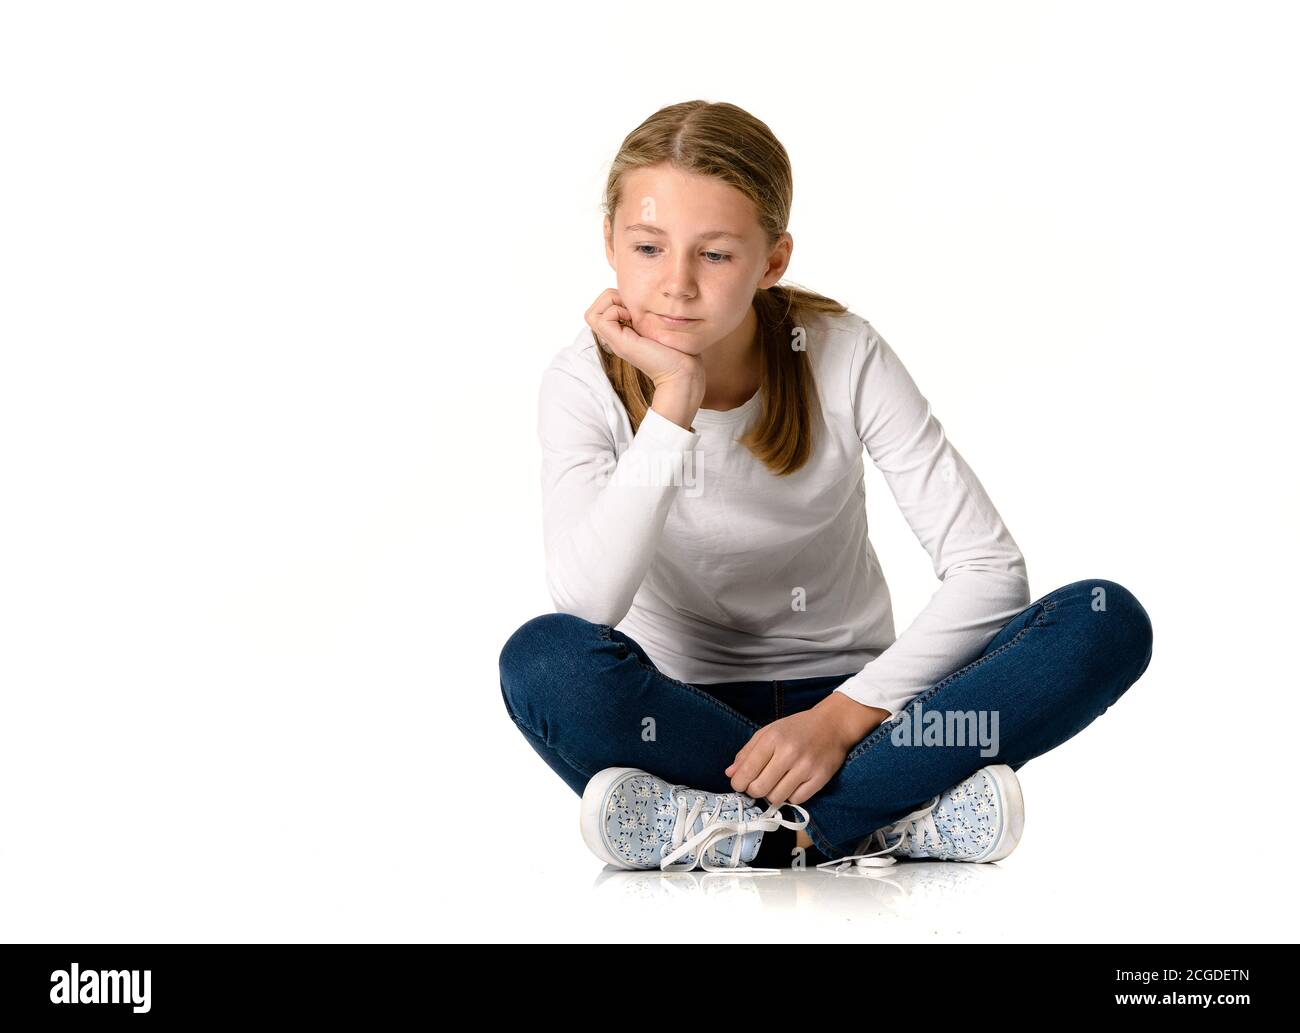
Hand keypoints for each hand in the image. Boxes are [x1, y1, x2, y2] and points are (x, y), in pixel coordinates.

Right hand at [585, 288, 704, 390]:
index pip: (600, 310)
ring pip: (592, 314)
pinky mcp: (619, 343)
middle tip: (632, 307)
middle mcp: (614, 338)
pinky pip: (603, 318)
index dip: (614, 299)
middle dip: (610, 299)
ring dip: (611, 304)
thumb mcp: (657, 325)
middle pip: (592, 311)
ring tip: (631, 313)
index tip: (635, 306)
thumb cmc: (676, 349)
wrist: (681, 370)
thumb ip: (646, 315)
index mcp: (621, 333)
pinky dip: (616, 312)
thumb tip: (642, 296)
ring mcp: (615, 341)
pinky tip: (633, 319)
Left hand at [724, 694, 886, 806]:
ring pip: (777, 798)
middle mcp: (789, 753)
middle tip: (758, 785)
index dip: (738, 783)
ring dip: (772, 794)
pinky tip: (792, 784)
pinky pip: (797, 800)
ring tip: (776, 783)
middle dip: (754, 791)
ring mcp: (806, 767)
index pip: (746, 771)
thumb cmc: (797, 728)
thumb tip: (730, 774)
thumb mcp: (768, 731)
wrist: (832, 725)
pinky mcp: (820, 778)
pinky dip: (790, 796)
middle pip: (759, 789)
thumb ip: (747, 752)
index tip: (740, 784)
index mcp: (773, 739)